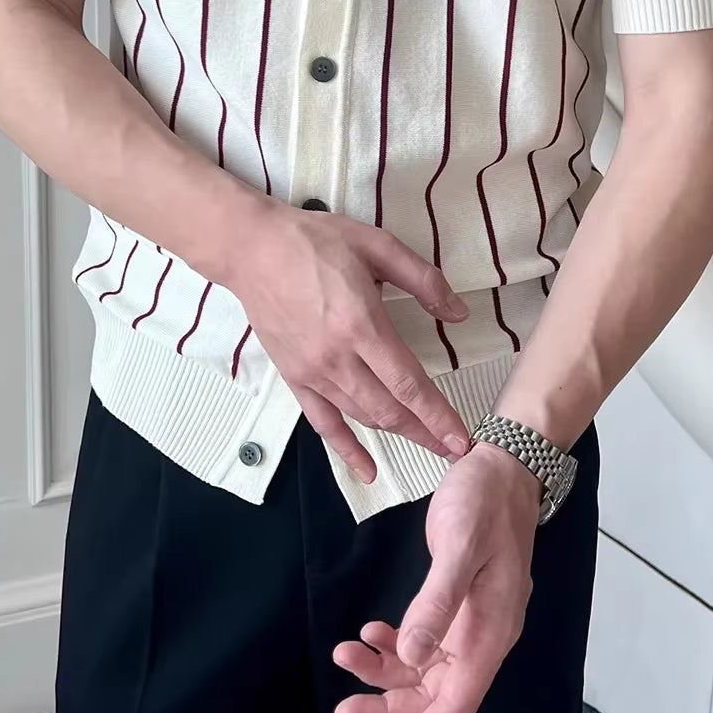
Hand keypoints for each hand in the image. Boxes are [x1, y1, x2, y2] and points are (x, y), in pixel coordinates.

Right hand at [219, 197, 473, 482]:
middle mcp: (336, 358)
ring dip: (397, 435)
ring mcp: (312, 372)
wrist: (250, 249)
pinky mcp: (294, 377)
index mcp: (361, 325)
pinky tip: (367, 471)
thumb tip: (459, 313)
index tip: (461, 438)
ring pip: (362, 416)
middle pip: (389, 409)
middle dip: (426, 433)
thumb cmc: (315, 241)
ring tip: (427, 445)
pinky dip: (346, 449)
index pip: (408, 384)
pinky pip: (322, 422)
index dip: (438, 415)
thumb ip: (423, 279)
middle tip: (456, 448)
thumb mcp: (376, 245)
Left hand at [331, 441, 541, 712]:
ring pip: (423, 669)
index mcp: (491, 631)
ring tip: (343, 655)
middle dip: (389, 706)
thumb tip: (412, 657)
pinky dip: (393, 644)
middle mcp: (482, 637)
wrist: (501, 469)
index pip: (459, 701)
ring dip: (383, 670)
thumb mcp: (459, 548)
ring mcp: (470, 623)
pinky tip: (369, 632)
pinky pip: (422, 643)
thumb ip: (435, 603)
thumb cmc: (483, 505)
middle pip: (434, 693)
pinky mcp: (456, 607)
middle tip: (343, 711)